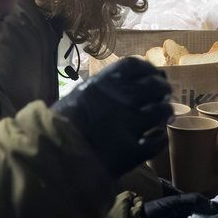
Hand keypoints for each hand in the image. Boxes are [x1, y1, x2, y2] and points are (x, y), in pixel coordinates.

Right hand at [52, 57, 172, 177]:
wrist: (51, 152)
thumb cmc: (61, 123)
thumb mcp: (79, 94)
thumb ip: (102, 88)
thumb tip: (123, 83)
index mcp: (104, 83)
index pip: (136, 66)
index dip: (150, 69)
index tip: (156, 74)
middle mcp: (120, 98)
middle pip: (154, 86)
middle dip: (163, 89)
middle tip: (165, 95)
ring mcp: (128, 124)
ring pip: (160, 111)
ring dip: (165, 112)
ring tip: (165, 116)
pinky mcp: (132, 150)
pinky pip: (157, 141)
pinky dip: (160, 138)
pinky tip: (156, 137)